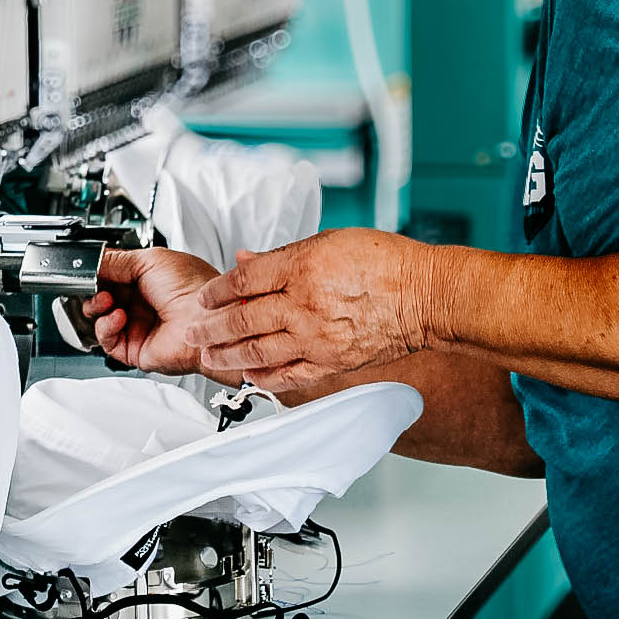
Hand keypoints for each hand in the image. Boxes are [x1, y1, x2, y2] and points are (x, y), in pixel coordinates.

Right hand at [82, 247, 219, 374]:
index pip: (112, 275)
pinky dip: (106, 327)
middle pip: (102, 296)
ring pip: (100, 319)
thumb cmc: (192, 288)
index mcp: (149, 279)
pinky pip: (107, 340)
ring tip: (106, 299)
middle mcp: (143, 303)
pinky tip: (117, 316)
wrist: (204, 319)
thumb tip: (93, 261)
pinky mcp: (134, 348)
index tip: (89, 268)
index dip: (99, 272)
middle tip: (95, 284)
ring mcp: (138, 326)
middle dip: (94, 289)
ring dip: (97, 306)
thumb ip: (115, 261)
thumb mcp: (149, 260)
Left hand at [186, 230, 435, 391]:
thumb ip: (283, 256)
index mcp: (302, 268)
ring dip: (227, 355)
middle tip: (192, 331)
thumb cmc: (386, 263)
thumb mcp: (330, 241)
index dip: (217, 290)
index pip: (243, 281)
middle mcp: (304, 305)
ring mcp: (316, 338)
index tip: (204, 296)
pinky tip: (248, 374)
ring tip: (208, 355)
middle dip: (210, 327)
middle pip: (242, 319)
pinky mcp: (331, 363)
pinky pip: (288, 375)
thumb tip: (246, 261)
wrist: (426, 297)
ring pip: (258, 351)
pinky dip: (264, 377)